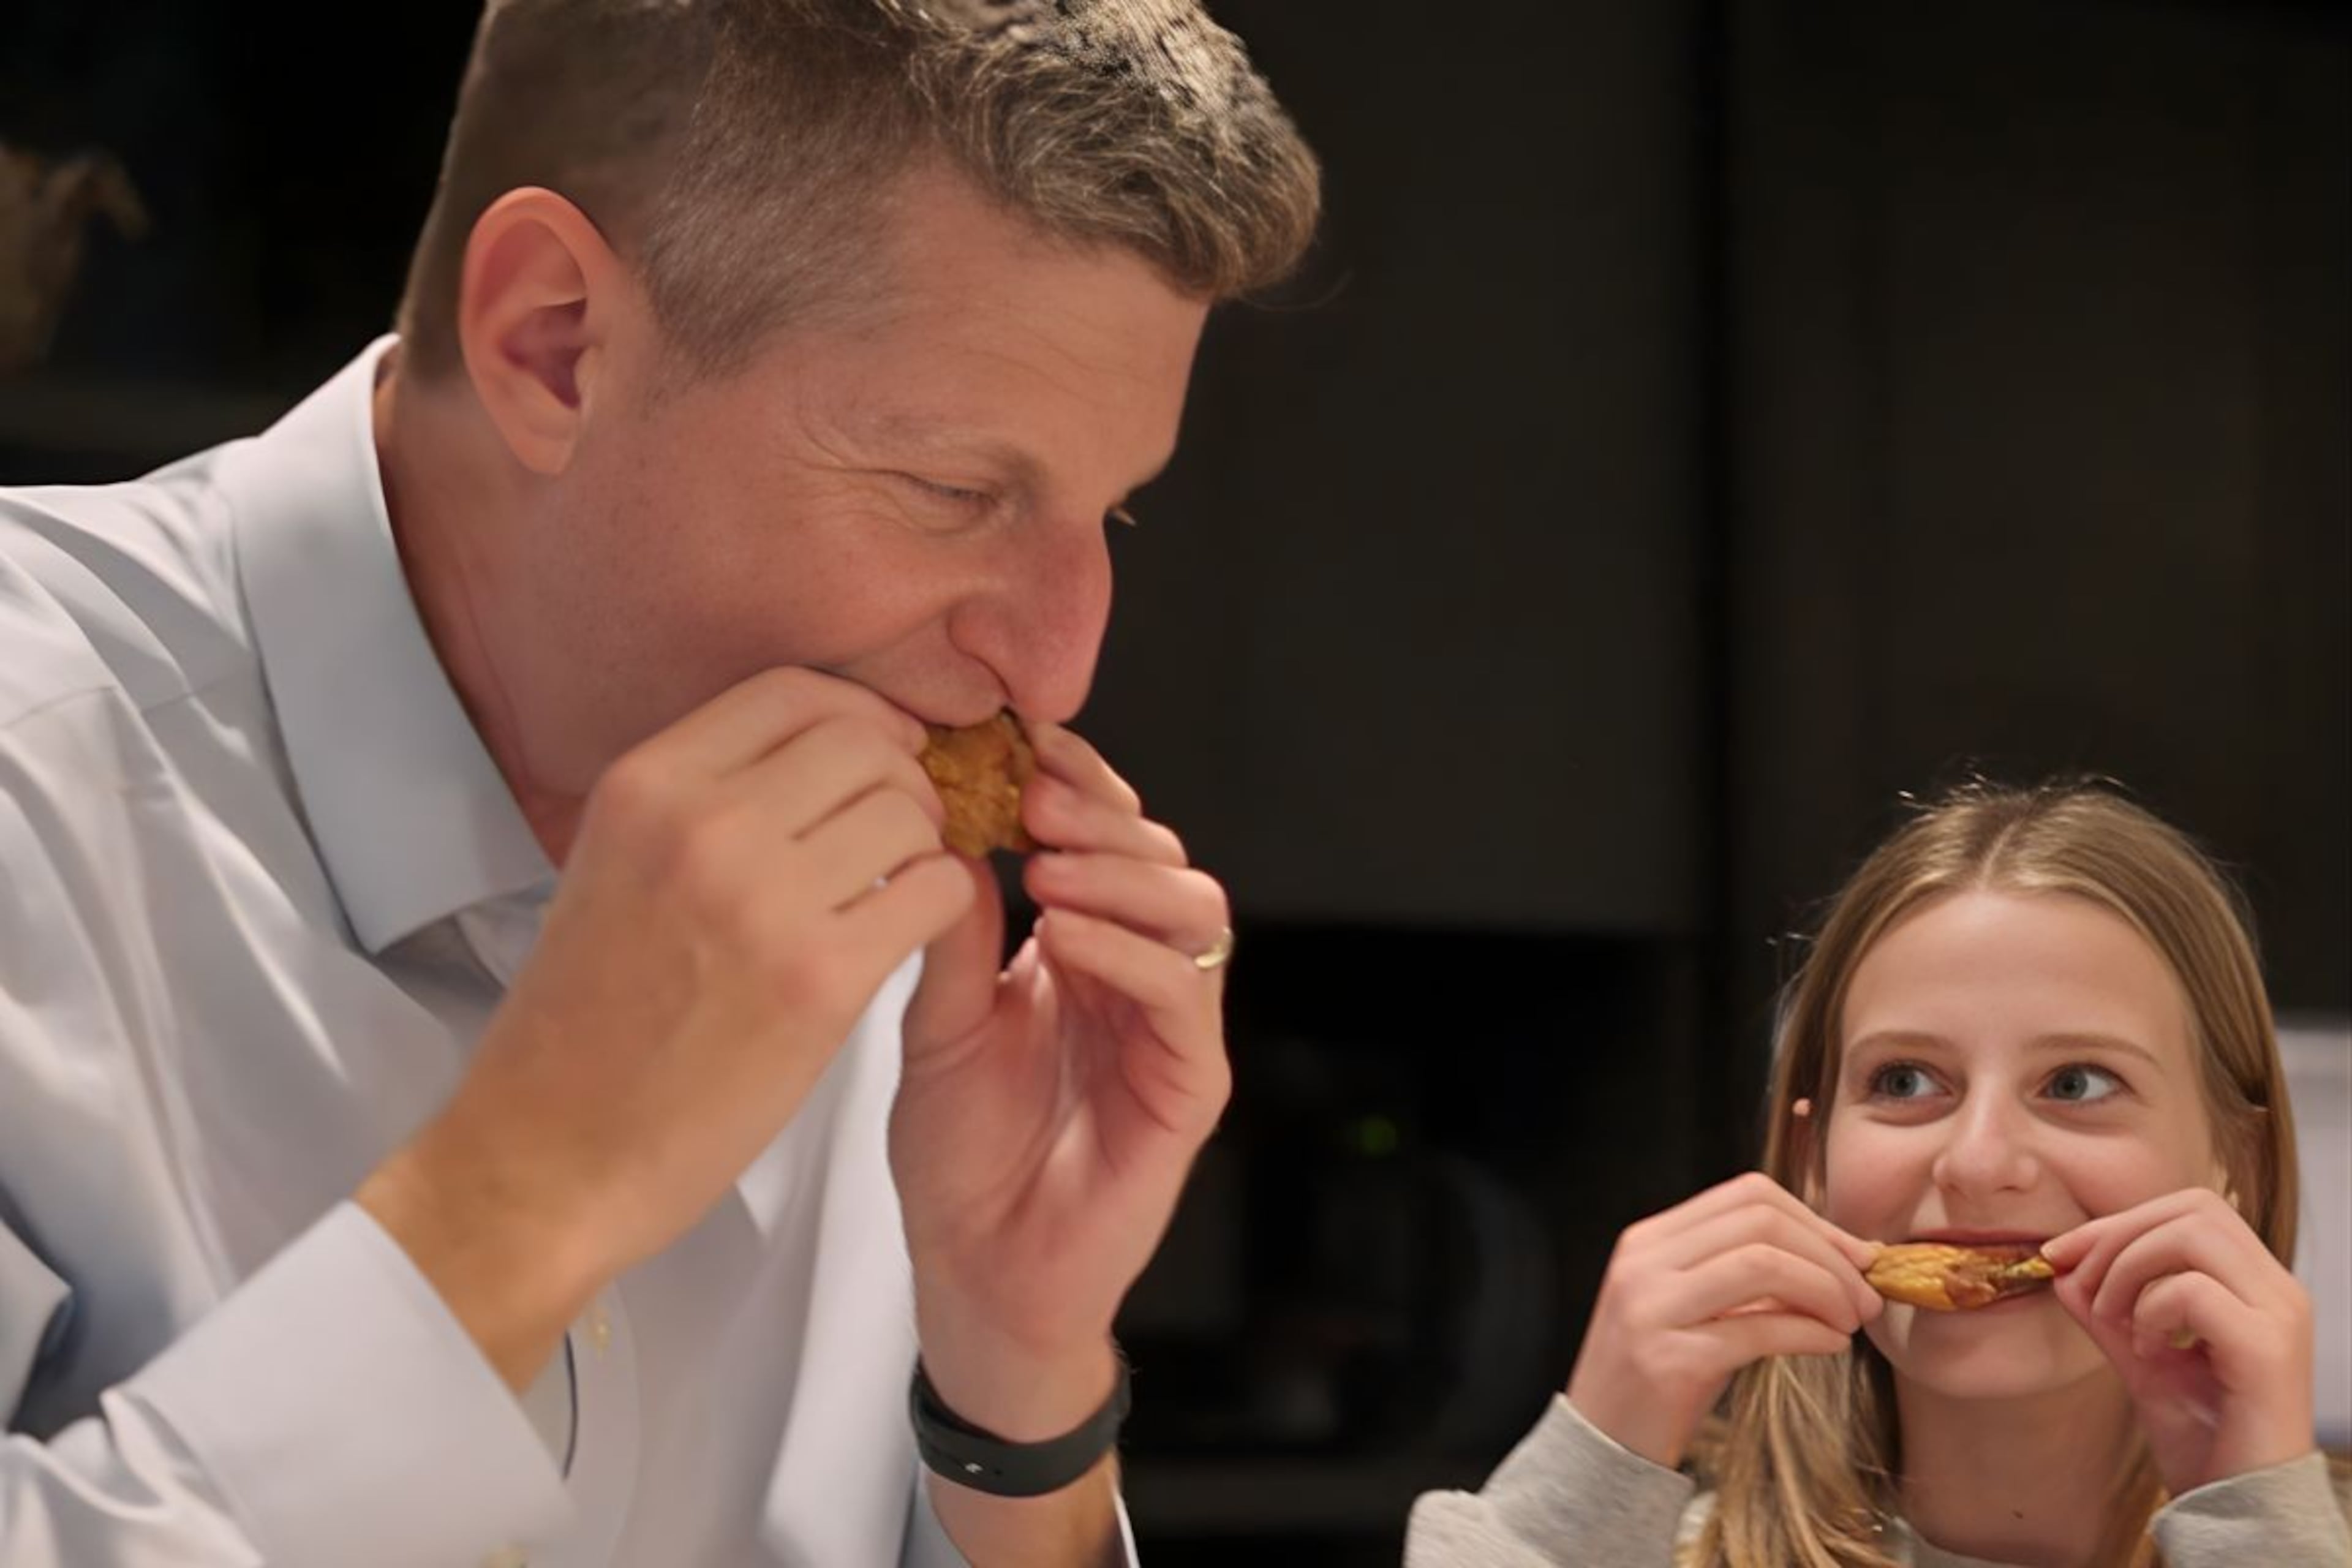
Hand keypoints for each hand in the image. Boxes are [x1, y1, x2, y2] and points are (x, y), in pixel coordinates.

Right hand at [359, 668, 974, 1386]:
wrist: (544, 1157)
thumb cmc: (584, 1028)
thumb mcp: (614, 866)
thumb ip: (702, 802)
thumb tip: (822, 754)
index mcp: (646, 785)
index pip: (795, 692)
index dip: (861, 714)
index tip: (882, 754)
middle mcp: (703, 823)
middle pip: (863, 741)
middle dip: (902, 780)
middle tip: (900, 835)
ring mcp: (764, 897)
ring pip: (909, 811)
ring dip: (925, 845)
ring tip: (897, 891)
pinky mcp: (820, 977)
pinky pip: (937, 891)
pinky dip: (941, 905)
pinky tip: (906, 936)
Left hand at [891, 723, 1232, 1439]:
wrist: (977, 1274)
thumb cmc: (958, 1156)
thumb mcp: (938, 1023)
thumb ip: (956, 935)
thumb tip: (947, 826)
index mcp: (1084, 949)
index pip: (1107, 838)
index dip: (1077, 783)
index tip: (1019, 747)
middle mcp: (1138, 977)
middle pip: (1162, 856)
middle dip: (1103, 814)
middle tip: (1035, 795)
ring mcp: (1171, 1030)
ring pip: (1195, 910)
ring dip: (1123, 874)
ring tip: (1049, 866)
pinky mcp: (1191, 1087)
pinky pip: (1183, 996)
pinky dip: (1130, 954)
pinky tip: (1067, 937)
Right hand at [1566, 1172, 1881, 1467]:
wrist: (1602, 1448)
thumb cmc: (1661, 1379)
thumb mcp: (1696, 1311)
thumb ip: (1749, 1276)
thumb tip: (1844, 1255)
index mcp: (1649, 1240)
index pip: (1747, 1194)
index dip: (1814, 1220)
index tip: (1856, 1257)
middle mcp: (1644, 1263)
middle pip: (1760, 1221)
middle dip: (1830, 1254)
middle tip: (1865, 1295)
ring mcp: (1651, 1310)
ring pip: (1762, 1264)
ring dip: (1826, 1289)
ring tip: (1850, 1321)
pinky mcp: (1669, 1362)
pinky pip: (1759, 1330)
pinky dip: (1810, 1333)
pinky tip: (1832, 1345)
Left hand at [2043, 1188, 2315, 1493]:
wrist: (2242, 1512)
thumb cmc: (2205, 1442)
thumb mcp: (2142, 1363)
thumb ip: (2106, 1313)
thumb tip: (2062, 1267)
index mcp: (2256, 1287)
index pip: (2191, 1209)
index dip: (2119, 1221)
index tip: (2060, 1254)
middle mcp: (2279, 1292)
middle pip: (2193, 1208)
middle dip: (2117, 1235)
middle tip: (2081, 1285)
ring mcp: (2281, 1317)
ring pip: (2193, 1235)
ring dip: (2129, 1270)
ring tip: (2116, 1323)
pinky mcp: (2268, 1350)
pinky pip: (2193, 1291)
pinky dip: (2151, 1312)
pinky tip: (2148, 1354)